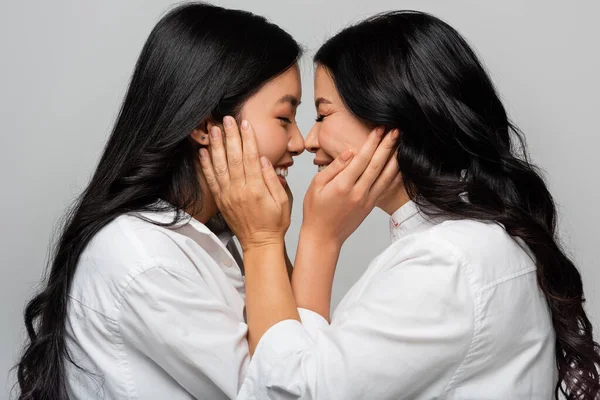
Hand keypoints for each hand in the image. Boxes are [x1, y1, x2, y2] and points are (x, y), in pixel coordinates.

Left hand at [199, 117, 289, 250]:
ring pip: (219, 166)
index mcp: (256, 189)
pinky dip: (206, 165)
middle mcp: (239, 190)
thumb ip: (272, 179)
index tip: (244, 124)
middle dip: (230, 136)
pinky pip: (211, 180)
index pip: (250, 157)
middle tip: (226, 119)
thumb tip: (263, 160)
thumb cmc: (274, 223)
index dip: (247, 139)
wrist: (260, 243)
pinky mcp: (221, 200)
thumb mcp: (282, 201)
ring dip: (215, 146)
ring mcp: (227, 195)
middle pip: (233, 157)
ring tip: (213, 129)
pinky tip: (203, 152)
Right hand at [300, 127, 399, 247]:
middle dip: (387, 145)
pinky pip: (386, 187)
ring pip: (386, 176)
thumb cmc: (316, 210)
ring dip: (395, 157)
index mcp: (343, 186)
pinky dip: (395, 175)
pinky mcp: (371, 205)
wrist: (324, 237)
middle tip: (395, 130)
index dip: (372, 142)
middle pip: (377, 164)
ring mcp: (367, 200)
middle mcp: (358, 192)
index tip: (378, 129)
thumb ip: (333, 168)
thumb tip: (348, 152)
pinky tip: (399, 164)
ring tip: (401, 142)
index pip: (361, 159)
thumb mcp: (316, 186)